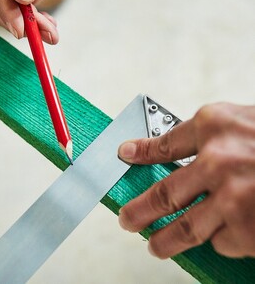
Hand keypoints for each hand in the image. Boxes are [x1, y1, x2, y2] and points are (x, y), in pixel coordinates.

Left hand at [118, 102, 254, 258]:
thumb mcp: (239, 122)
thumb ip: (207, 137)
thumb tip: (171, 153)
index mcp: (213, 126)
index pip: (163, 144)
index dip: (140, 152)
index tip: (125, 156)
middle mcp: (218, 161)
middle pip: (163, 193)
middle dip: (139, 211)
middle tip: (127, 219)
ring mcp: (233, 198)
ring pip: (185, 229)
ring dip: (165, 241)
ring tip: (154, 245)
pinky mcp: (250, 230)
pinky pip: (221, 242)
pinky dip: (219, 240)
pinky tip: (222, 233)